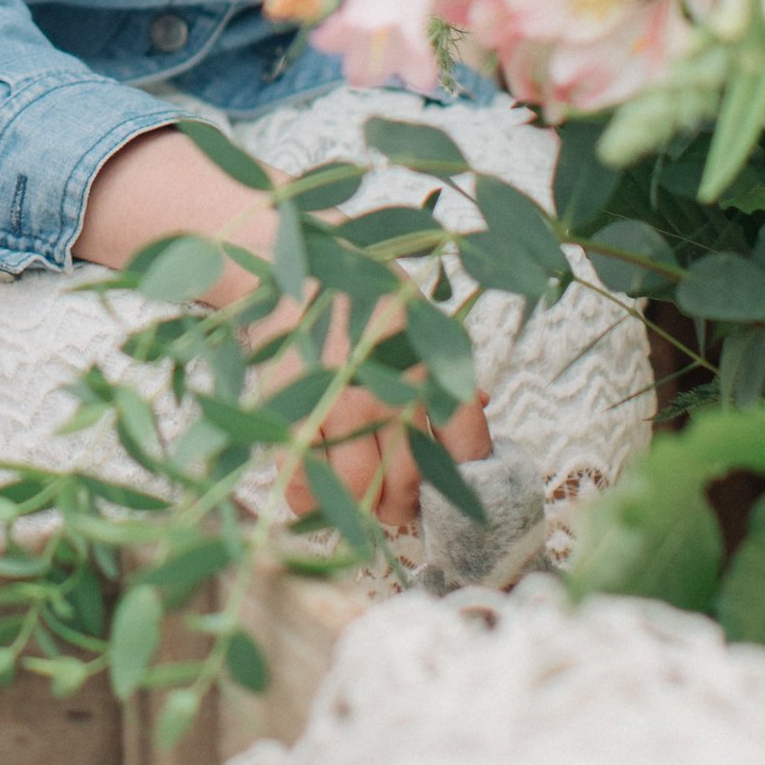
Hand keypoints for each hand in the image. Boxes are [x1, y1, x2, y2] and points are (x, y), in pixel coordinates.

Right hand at [74, 127, 488, 528]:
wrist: (287, 253)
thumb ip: (446, 367)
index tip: (455, 494)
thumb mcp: (419, 315)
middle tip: (403, 506)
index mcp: (429, 361)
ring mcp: (335, 398)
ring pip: (359, 491)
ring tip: (366, 503)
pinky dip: (311, 501)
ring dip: (367, 510)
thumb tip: (478, 411)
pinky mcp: (288, 405)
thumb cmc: (359, 287)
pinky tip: (318, 494)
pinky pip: (302, 478)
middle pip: (410, 482)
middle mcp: (387, 386)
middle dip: (410, 506)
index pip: (466, 447)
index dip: (465, 483)